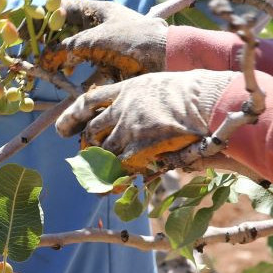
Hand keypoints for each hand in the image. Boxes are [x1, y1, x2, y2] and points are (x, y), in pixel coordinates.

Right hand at [39, 0, 167, 78]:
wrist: (171, 58)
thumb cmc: (134, 41)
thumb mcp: (95, 42)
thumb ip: (66, 49)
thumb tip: (42, 59)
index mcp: (96, 10)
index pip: (58, 8)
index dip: (37, 17)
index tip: (20, 30)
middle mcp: (98, 24)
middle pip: (62, 30)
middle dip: (44, 42)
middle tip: (27, 54)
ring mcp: (104, 43)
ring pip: (71, 49)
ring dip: (57, 58)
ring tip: (45, 68)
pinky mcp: (110, 61)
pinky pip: (85, 64)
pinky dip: (73, 71)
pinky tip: (67, 78)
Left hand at [55, 70, 234, 172]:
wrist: (210, 101)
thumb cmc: (196, 92)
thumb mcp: (161, 85)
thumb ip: (143, 99)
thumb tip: (138, 114)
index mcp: (127, 89)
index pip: (89, 101)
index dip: (72, 116)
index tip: (62, 129)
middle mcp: (122, 108)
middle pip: (93, 129)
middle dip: (87, 145)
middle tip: (87, 156)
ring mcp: (130, 128)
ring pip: (105, 150)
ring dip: (102, 163)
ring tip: (101, 174)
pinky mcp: (141, 146)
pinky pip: (122, 165)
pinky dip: (115, 177)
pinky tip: (113, 186)